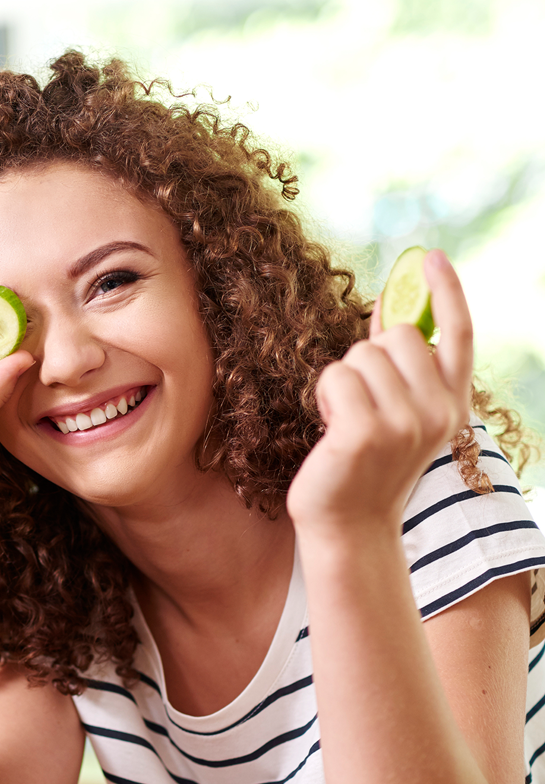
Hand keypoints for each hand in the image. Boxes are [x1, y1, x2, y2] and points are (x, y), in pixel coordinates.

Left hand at [287, 249, 473, 539]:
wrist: (349, 526)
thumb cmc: (364, 466)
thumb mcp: (396, 414)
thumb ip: (399, 369)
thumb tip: (386, 310)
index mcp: (452, 406)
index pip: (458, 335)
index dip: (447, 291)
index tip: (429, 257)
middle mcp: (438, 412)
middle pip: (396, 336)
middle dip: (367, 358)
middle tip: (360, 404)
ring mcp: (403, 424)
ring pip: (360, 356)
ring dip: (342, 382)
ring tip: (345, 422)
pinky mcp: (364, 433)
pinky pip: (335, 377)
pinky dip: (324, 396)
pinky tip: (331, 430)